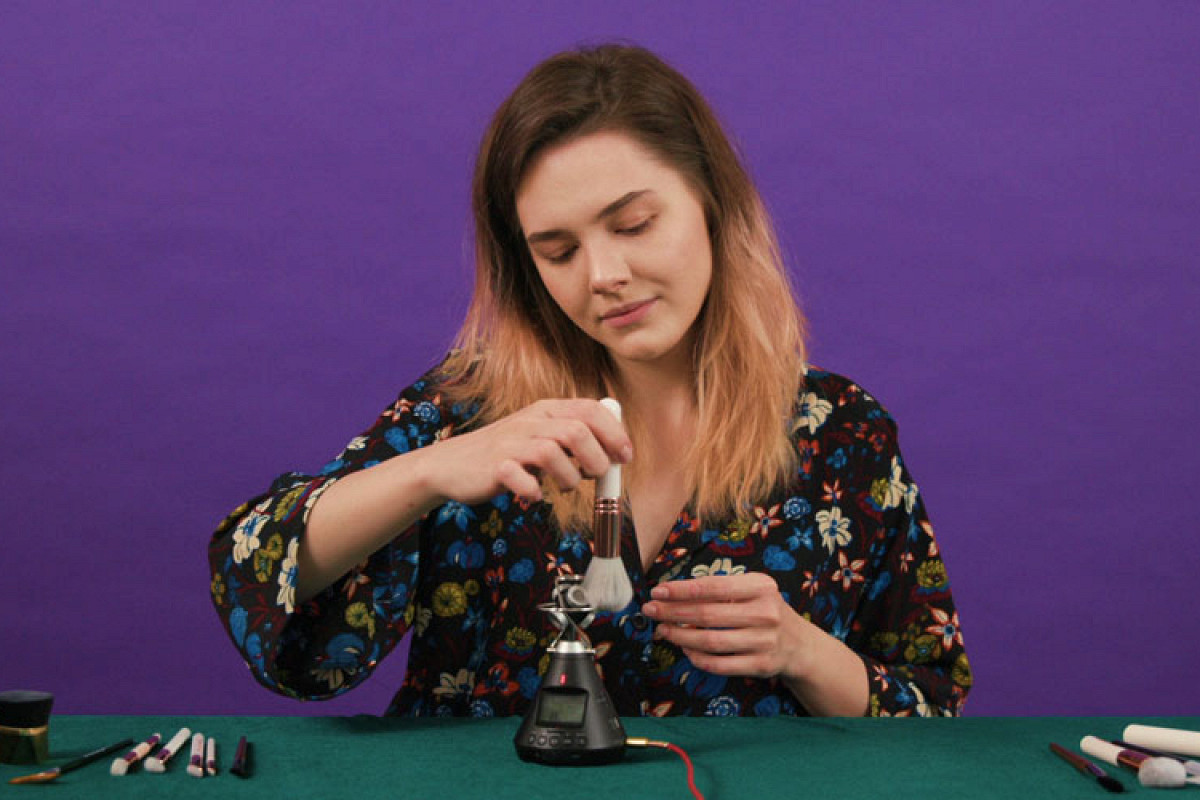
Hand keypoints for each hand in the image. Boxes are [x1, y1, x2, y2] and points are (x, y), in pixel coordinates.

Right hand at [423, 398, 631, 504]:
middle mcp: (530, 421)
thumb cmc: (506, 454)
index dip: (615, 433)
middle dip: (597, 458)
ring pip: (552, 452)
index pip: (591, 409)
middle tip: (596, 476)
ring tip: (566, 488)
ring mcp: (510, 443)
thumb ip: (572, 437)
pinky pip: (521, 479)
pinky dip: (534, 492)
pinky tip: (534, 495)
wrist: (451, 464)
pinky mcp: (494, 466)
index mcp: (546, 410)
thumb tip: (614, 450)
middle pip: (577, 430)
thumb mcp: (540, 435)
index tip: (625, 457)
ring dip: (569, 477)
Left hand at [642, 573, 812, 680]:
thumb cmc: (765, 610)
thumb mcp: (752, 590)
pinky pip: (720, 664)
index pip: (713, 587)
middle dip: (673, 612)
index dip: (681, 590)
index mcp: (761, 587)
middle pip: (708, 615)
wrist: (799, 644)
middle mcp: (765, 613)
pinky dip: (697, 658)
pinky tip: (685, 649)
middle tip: (651, 610)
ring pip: (711, 642)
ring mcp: (764, 641)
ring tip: (663, 630)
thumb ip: (721, 588)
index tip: (658, 591)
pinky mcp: (761, 665)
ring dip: (680, 636)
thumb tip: (675, 592)